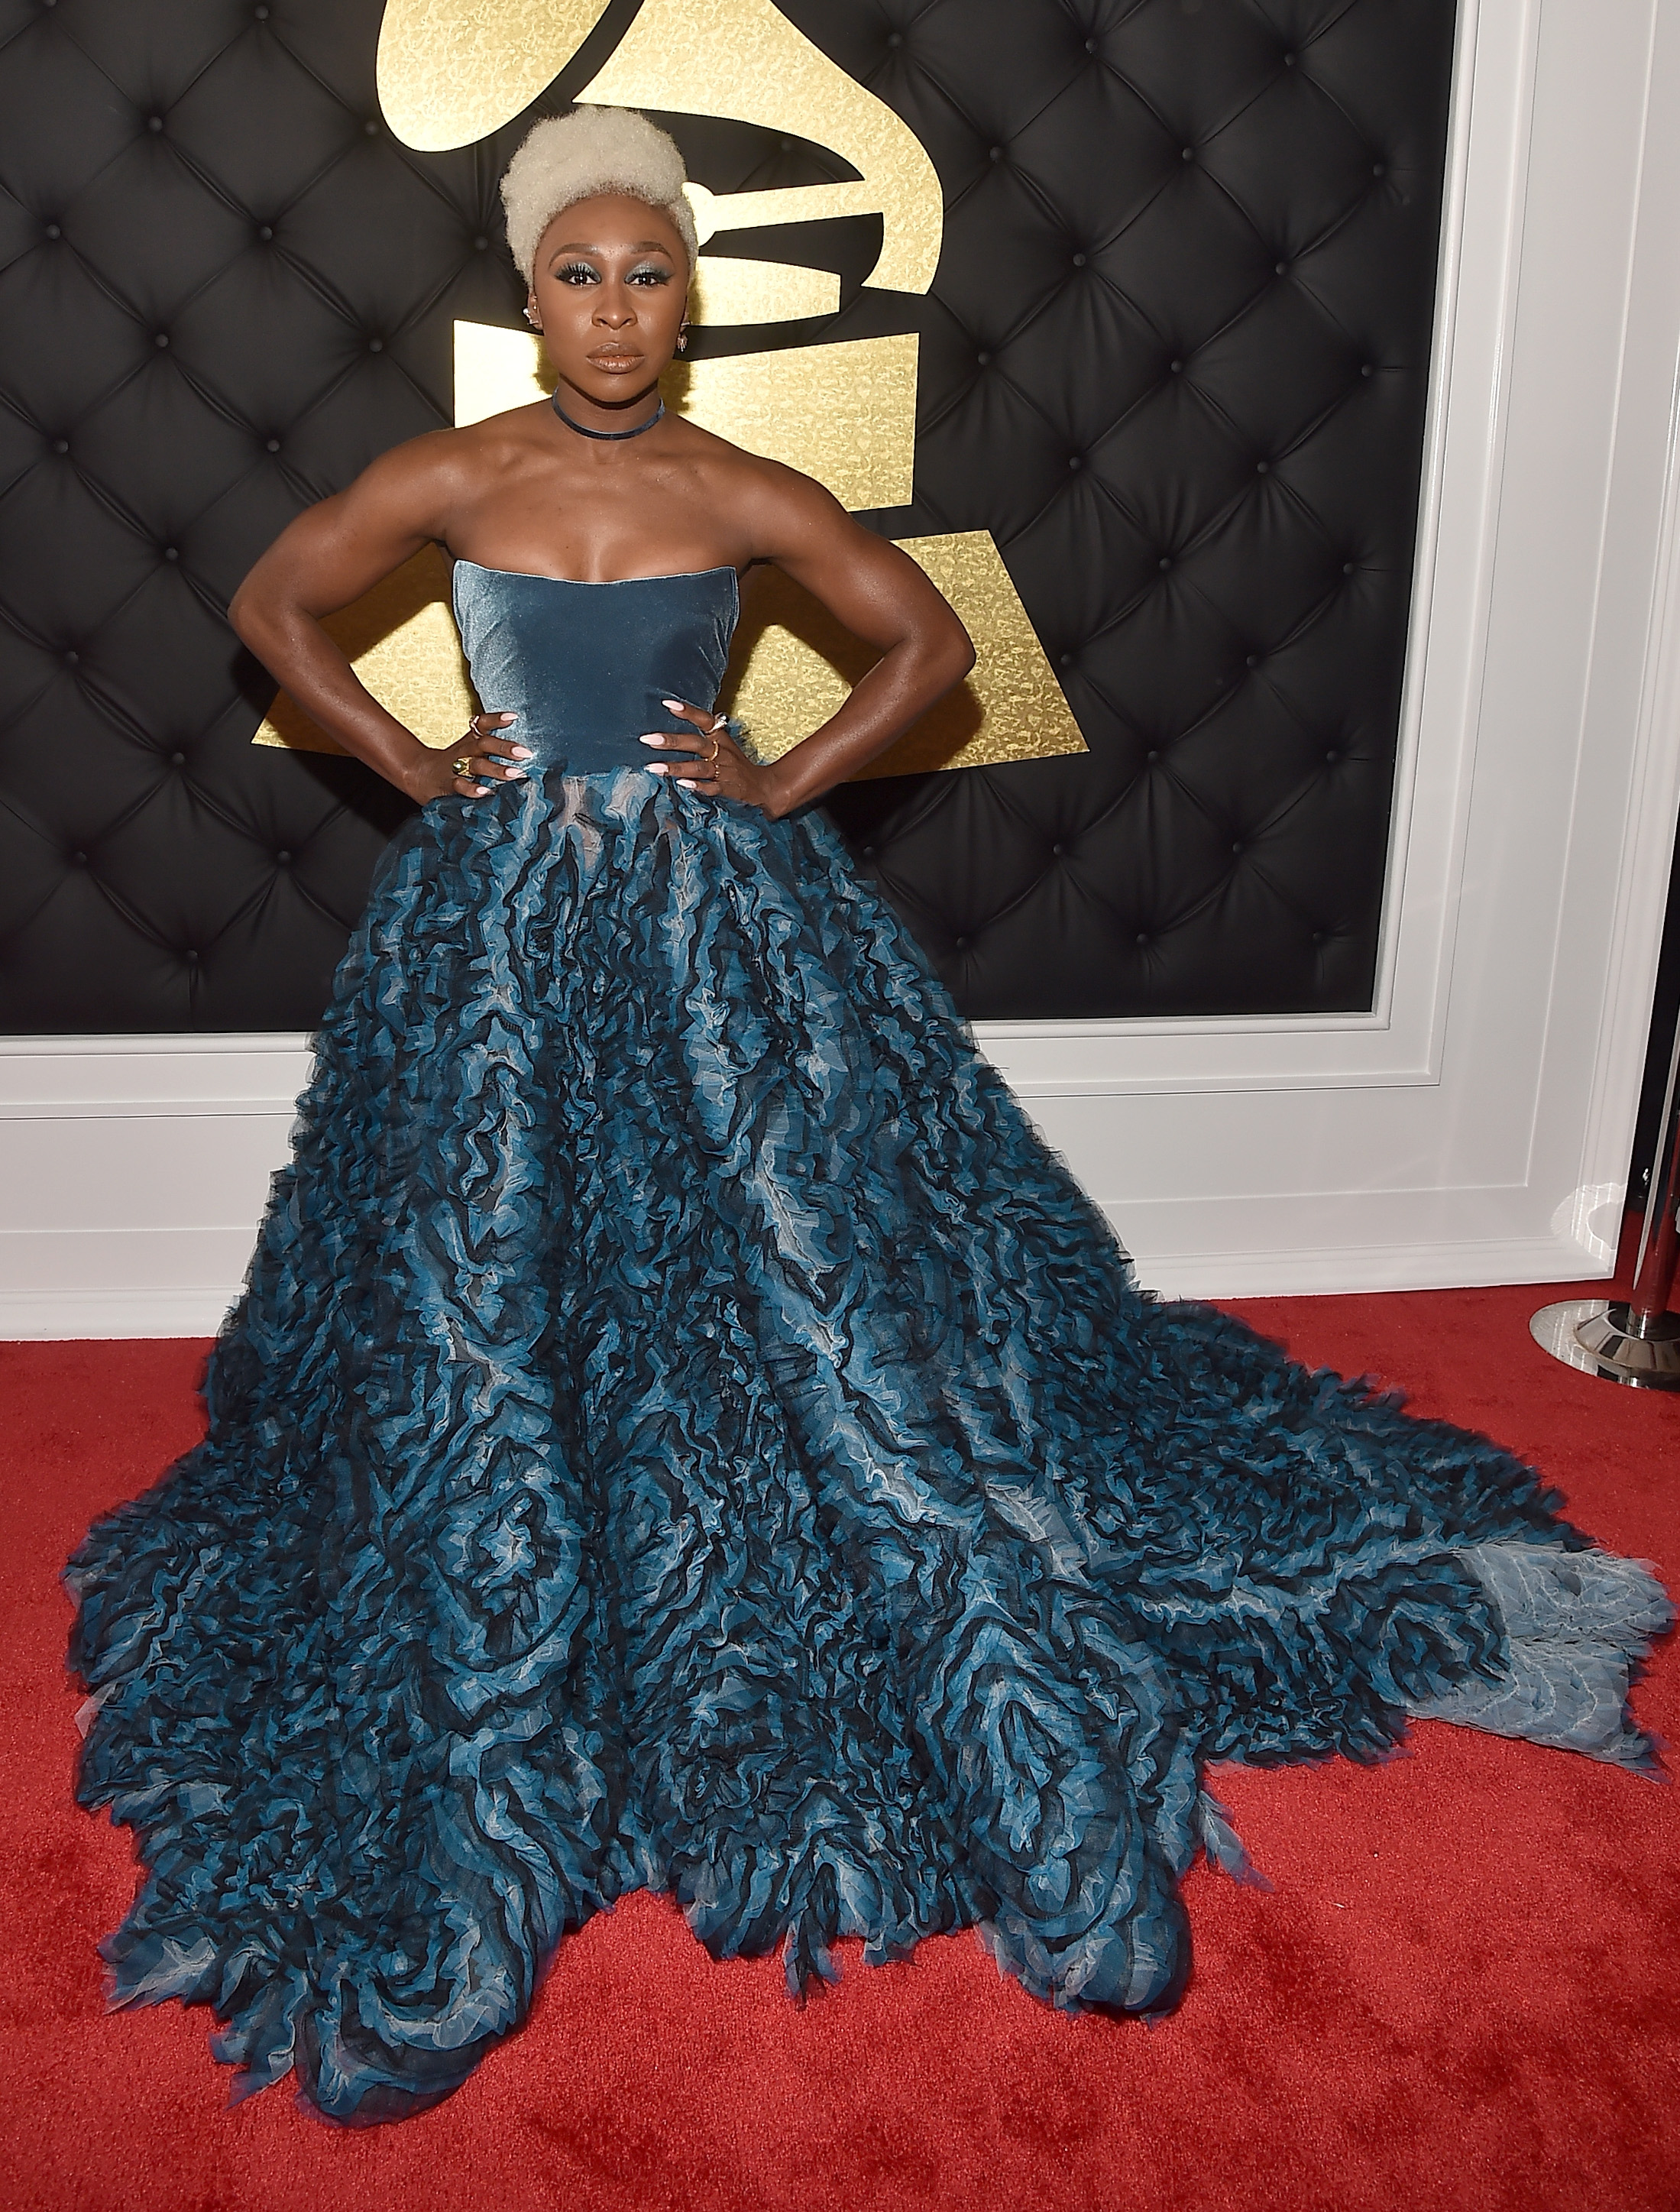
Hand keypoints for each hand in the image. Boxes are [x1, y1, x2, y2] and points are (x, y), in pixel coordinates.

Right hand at [404, 712, 531, 802]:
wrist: (419, 774)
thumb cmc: (454, 763)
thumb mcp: (470, 749)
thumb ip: (492, 748)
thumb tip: (524, 751)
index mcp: (471, 741)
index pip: (482, 724)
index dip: (496, 719)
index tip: (513, 717)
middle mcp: (465, 751)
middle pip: (485, 744)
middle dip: (504, 748)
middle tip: (525, 753)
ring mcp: (456, 768)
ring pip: (477, 765)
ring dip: (496, 769)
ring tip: (514, 774)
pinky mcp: (449, 784)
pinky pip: (460, 785)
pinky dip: (472, 788)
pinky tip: (485, 791)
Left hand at [639, 699, 790, 815]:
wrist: (765, 787)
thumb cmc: (736, 765)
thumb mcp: (723, 746)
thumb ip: (702, 737)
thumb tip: (671, 729)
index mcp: (721, 738)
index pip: (705, 720)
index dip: (688, 711)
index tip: (668, 704)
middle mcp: (722, 752)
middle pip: (695, 743)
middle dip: (671, 741)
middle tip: (648, 740)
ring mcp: (725, 771)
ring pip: (698, 767)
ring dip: (675, 767)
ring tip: (653, 768)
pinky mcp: (729, 789)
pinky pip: (712, 787)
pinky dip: (698, 786)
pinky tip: (682, 785)